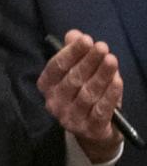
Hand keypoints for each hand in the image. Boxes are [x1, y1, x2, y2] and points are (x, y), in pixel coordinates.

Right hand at [38, 30, 123, 163]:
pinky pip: (101, 110)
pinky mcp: (89, 129)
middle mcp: (54, 103)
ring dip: (101, 75)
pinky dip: (110, 95)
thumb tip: (74, 34)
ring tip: (112, 60)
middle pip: (72, 79)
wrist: (93, 131)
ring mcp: (71, 118)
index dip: (71, 53)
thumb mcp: (78, 73)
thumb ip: (75, 53)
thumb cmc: (83, 94)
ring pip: (87, 94)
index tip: (87, 39)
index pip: (56, 67)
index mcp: (46, 87)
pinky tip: (117, 81)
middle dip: (89, 61)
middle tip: (103, 47)